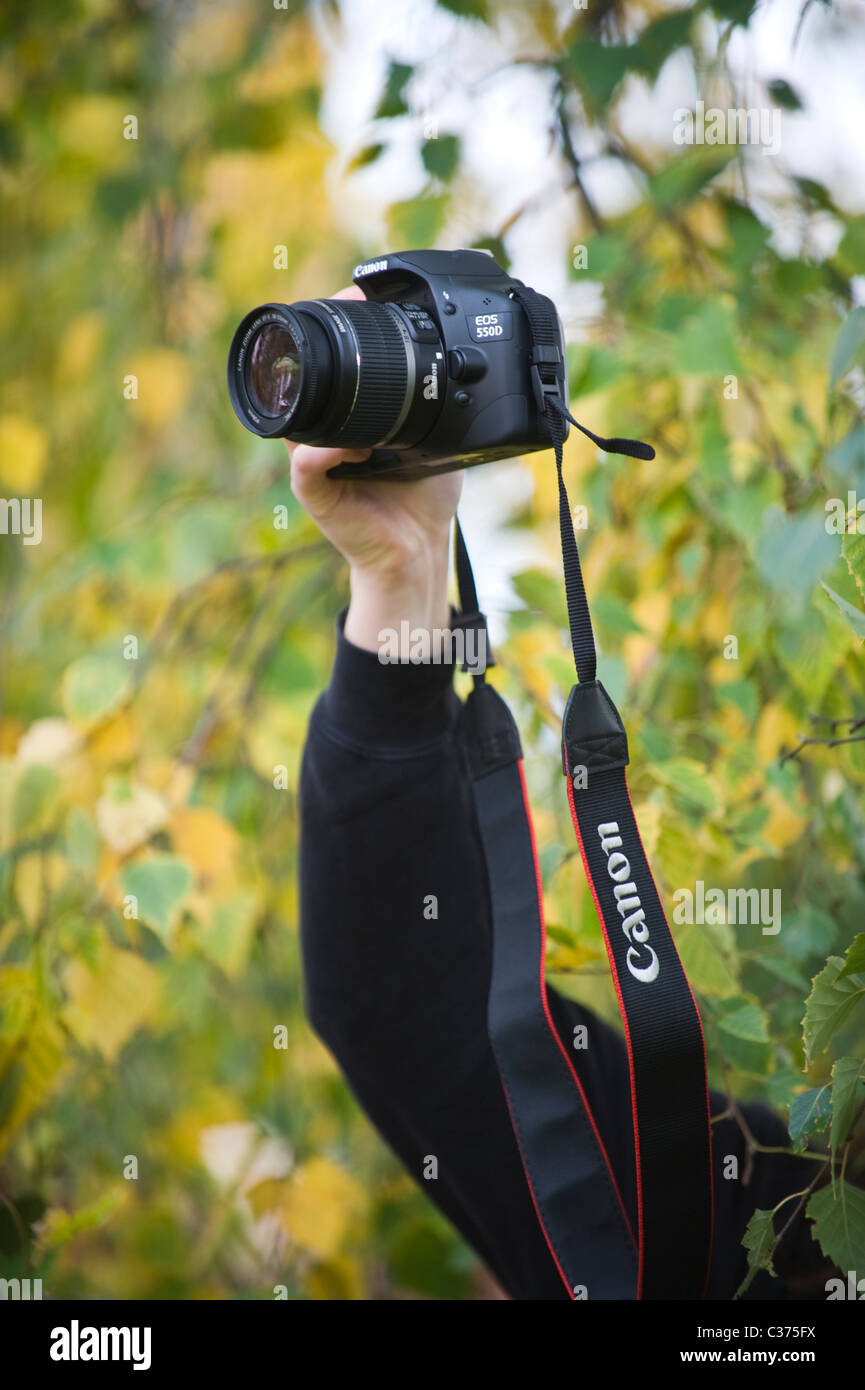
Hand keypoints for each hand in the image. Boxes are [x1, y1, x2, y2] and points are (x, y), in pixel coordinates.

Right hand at [287, 285, 461, 653]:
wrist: (419, 549)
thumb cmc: (424, 495)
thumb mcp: (440, 432)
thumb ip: (441, 395)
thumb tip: (475, 348)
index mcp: (346, 414)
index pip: (328, 359)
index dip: (339, 321)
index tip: (360, 294)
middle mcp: (320, 432)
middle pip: (303, 377)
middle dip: (323, 341)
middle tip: (349, 316)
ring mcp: (311, 460)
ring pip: (296, 415)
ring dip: (321, 396)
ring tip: (353, 382)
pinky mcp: (312, 492)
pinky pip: (306, 462)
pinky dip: (327, 450)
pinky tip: (357, 449)